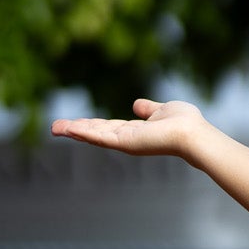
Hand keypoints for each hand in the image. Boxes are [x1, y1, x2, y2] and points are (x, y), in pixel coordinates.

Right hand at [50, 97, 210, 161]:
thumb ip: (148, 109)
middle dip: (75, 130)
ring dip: (74, 131)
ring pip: (95, 136)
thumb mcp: (161, 110)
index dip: (90, 125)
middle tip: (55, 128)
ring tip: (55, 128)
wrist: (193, 135)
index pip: (107, 127)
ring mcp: (126, 142)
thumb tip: (137, 105)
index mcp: (135, 131)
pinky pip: (101, 137)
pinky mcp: (126, 143)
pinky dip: (85, 133)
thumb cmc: (185, 123)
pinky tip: (70, 129)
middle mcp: (128, 139)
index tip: (73, 123)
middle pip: (96, 133)